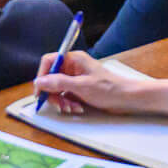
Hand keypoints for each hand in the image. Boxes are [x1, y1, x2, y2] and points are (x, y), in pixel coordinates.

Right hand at [33, 49, 167, 116]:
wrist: (127, 98)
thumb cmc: (110, 88)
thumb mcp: (81, 86)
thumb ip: (58, 83)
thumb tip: (40, 81)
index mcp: (74, 59)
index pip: (49, 61)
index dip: (42, 76)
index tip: (41, 91)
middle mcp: (73, 67)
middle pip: (51, 78)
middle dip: (54, 93)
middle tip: (59, 104)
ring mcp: (76, 78)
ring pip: (57, 89)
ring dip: (61, 101)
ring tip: (72, 108)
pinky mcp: (79, 89)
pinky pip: (65, 96)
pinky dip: (68, 103)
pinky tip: (77, 108)